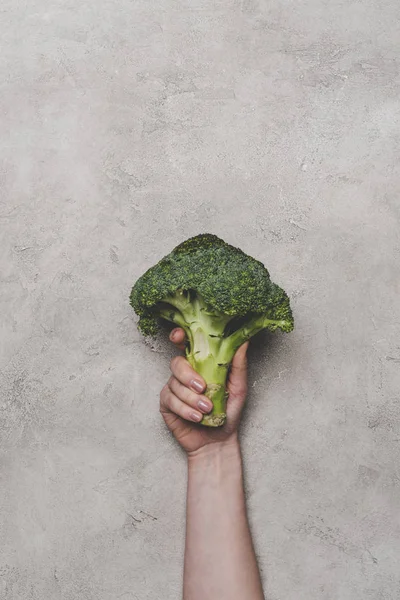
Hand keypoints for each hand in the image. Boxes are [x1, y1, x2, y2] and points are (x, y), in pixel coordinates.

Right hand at [160, 328, 248, 453]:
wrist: (219, 441)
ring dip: (192, 399)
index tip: (179, 336)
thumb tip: (244, 341)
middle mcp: (184, 373)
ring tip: (206, 409)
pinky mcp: (167, 404)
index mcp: (200, 364)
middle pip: (177, 363)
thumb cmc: (228, 412)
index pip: (186, 345)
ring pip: (175, 384)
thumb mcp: (239, 388)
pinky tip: (196, 418)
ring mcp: (174, 388)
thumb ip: (238, 365)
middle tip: (203, 388)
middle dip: (188, 375)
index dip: (179, 336)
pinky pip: (171, 400)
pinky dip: (185, 409)